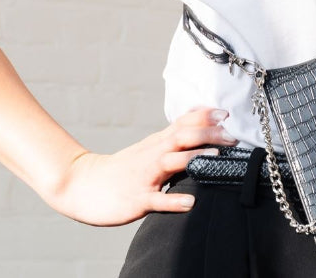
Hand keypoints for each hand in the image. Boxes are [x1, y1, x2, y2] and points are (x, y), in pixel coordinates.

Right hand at [41, 107, 236, 225]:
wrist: (83, 184)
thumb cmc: (122, 169)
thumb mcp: (148, 148)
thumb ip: (172, 138)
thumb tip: (198, 125)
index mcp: (156, 143)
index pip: (183, 123)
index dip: (205, 117)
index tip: (226, 113)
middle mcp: (152, 154)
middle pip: (182, 137)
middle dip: (208, 133)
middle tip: (232, 135)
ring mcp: (144, 176)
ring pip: (171, 162)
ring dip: (194, 157)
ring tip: (216, 155)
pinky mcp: (137, 198)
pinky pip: (157, 200)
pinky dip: (173, 200)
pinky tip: (189, 202)